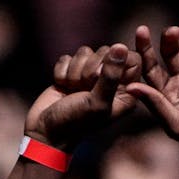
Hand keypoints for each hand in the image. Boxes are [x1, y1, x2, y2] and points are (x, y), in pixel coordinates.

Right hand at [25, 43, 140, 151]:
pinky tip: (63, 87)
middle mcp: (111, 82)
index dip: (115, 61)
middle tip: (84, 88)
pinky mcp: (72, 73)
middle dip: (90, 67)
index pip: (132, 58)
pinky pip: (69, 57)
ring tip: (73, 90)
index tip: (99, 76)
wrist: (46, 132)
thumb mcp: (97, 101)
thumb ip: (111, 75)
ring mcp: (90, 77)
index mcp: (126, 92)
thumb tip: (121, 46)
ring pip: (86, 52)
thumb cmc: (76, 122)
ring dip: (75, 71)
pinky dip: (62, 71)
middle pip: (107, 51)